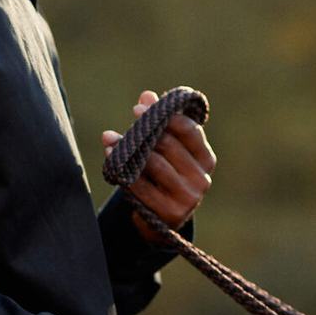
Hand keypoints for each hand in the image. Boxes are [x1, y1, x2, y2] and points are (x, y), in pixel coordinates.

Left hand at [101, 90, 216, 236]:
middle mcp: (202, 179)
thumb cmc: (163, 175)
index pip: (189, 130)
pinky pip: (142, 186)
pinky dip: (125, 171)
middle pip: (168, 145)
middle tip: (122, 122)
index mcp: (206, 159)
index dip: (165, 116)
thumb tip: (147, 96)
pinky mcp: (170, 213)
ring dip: (128, 150)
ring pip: (153, 164)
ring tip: (109, 140)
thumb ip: (159, 122)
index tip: (139, 108)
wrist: (161, 219)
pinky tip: (111, 161)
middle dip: (141, 131)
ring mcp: (188, 198)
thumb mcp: (164, 150)